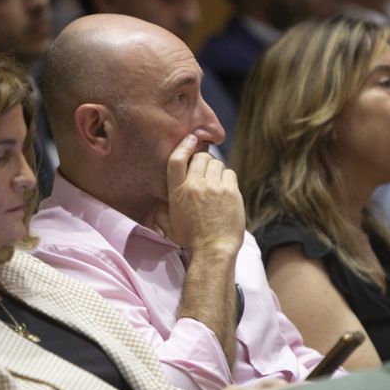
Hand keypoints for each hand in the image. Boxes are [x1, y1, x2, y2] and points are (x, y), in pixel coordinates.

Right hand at [153, 134, 244, 255]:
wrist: (214, 250)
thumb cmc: (191, 240)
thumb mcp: (169, 225)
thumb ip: (161, 210)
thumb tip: (158, 202)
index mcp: (177, 192)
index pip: (176, 159)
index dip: (184, 145)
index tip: (191, 139)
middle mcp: (194, 186)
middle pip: (200, 157)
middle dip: (203, 161)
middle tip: (205, 172)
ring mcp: (214, 187)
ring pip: (216, 164)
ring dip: (216, 170)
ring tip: (215, 184)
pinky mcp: (231, 192)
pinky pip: (230, 173)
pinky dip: (227, 179)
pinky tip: (225, 190)